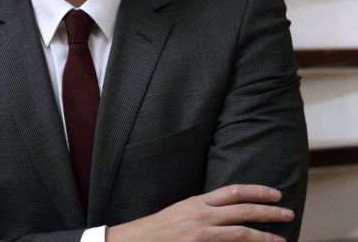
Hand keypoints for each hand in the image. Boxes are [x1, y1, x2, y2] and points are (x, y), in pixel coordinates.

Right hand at [106, 184, 293, 241]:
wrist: (139, 240)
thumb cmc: (160, 228)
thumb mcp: (183, 211)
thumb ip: (205, 209)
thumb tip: (229, 210)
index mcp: (198, 202)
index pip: (234, 191)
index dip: (257, 191)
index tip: (275, 194)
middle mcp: (202, 215)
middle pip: (244, 211)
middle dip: (270, 212)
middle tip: (288, 213)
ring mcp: (202, 234)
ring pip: (242, 233)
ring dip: (265, 236)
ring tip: (281, 239)